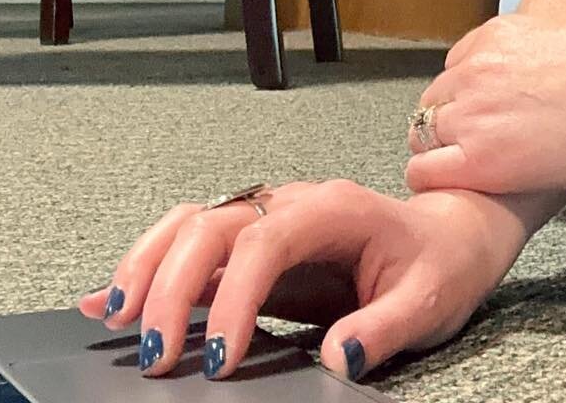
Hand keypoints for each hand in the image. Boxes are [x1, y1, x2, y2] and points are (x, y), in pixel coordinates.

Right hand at [77, 180, 530, 380]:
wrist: (452, 235)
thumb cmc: (441, 263)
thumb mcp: (430, 300)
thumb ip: (384, 327)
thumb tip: (338, 358)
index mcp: (336, 209)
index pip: (267, 240)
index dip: (235, 298)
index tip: (218, 361)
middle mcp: (295, 203)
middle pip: (215, 224)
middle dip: (175, 287)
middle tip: (158, 358)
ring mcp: (272, 217)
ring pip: (193, 223)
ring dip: (150, 268)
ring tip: (117, 321)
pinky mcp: (257, 241)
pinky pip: (194, 241)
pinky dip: (151, 266)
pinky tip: (112, 300)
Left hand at [405, 0, 565, 196]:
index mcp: (498, 35)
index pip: (456, 67)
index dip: (471, 96)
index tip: (493, 114)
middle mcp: (476, 69)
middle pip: (435, 104)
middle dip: (453, 126)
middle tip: (485, 148)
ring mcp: (473, 112)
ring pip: (424, 137)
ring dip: (445, 153)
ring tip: (476, 171)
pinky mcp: (477, 158)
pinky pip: (425, 170)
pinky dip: (436, 179)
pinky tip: (466, 185)